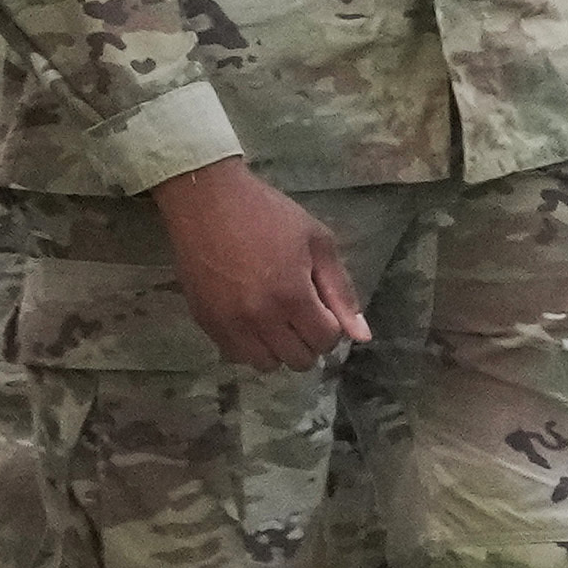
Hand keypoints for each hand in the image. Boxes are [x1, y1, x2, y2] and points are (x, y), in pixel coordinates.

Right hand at [154, 159, 368, 368]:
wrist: (205, 202)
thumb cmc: (267, 215)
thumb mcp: (316, 242)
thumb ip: (342, 290)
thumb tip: (361, 336)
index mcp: (292, 296)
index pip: (325, 340)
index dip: (331, 325)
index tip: (322, 305)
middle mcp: (261, 318)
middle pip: (298, 360)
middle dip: (308, 340)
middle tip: (301, 313)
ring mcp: (230, 324)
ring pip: (266, 364)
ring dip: (278, 348)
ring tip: (276, 319)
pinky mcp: (206, 322)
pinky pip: (235, 355)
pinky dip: (249, 345)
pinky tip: (251, 320)